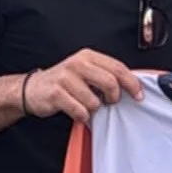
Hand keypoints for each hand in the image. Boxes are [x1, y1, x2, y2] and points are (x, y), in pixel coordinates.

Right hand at [23, 49, 143, 123]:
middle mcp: (77, 63)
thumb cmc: (64, 82)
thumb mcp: (85, 72)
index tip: (139, 95)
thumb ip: (105, 74)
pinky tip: (76, 111)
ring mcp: (65, 78)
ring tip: (84, 105)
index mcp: (88, 56)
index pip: (118, 68)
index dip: (132, 83)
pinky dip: (81, 116)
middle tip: (109, 102)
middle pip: (110, 82)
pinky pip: (80, 111)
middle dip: (114, 97)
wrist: (33, 89)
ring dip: (93, 109)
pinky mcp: (56, 93)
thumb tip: (132, 86)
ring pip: (94, 101)